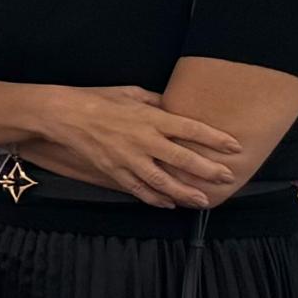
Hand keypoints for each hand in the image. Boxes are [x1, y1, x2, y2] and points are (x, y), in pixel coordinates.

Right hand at [35, 86, 245, 207]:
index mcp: (150, 118)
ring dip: (185, 192)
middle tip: (226, 177)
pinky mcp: (114, 171)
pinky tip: (169, 204)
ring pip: (162, 181)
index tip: (234, 146)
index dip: (215, 139)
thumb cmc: (97, 99)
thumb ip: (157, 102)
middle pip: (183, 159)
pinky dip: (154, 198)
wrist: (64, 115)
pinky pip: (138, 189)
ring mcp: (128, 158)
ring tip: (202, 200)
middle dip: (208, 170)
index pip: (190, 129)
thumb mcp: (131, 93)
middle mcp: (143, 140)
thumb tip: (177, 107)